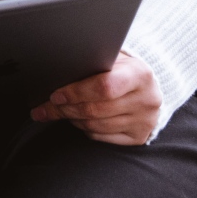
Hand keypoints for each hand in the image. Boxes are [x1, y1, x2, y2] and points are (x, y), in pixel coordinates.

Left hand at [33, 50, 160, 144]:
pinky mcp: (139, 137)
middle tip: (47, 106)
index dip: (75, 92)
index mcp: (140, 74)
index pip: (103, 87)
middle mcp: (146, 99)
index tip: (55, 95)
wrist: (149, 89)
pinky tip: (78, 119)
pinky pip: (101, 137)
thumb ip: (92, 63)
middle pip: (96, 110)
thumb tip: (56, 71)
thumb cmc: (123, 71)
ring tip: (60, 110)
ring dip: (72, 119)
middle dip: (65, 108)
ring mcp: (144, 121)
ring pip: (96, 126)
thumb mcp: (114, 59)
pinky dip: (85, 129)